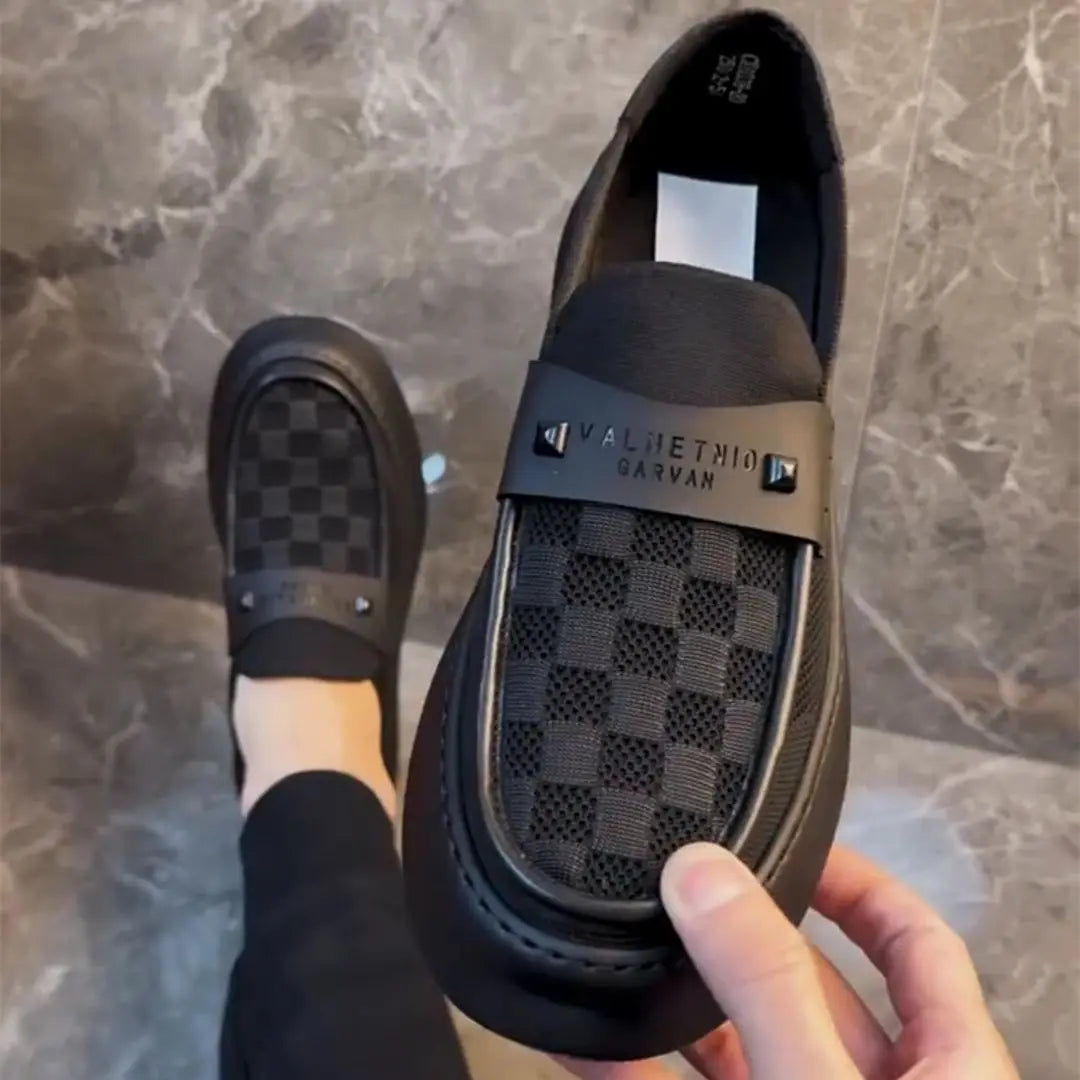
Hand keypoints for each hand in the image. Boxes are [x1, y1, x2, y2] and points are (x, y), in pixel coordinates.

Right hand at [561, 844, 1018, 1079]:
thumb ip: (769, 984)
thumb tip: (705, 870)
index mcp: (945, 1077)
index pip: (910, 945)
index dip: (854, 883)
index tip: (782, 839)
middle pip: (803, 987)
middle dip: (733, 936)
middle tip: (665, 885)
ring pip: (730, 1050)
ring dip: (669, 1004)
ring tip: (610, 946)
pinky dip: (629, 1072)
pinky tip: (577, 1042)